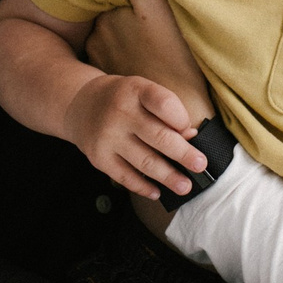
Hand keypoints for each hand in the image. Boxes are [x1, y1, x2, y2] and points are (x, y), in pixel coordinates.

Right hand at [64, 69, 208, 202]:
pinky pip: (125, 177)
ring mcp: (108, 136)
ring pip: (144, 161)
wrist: (82, 105)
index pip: (164, 103)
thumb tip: (191, 137)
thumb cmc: (125, 100)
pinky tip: (157, 192)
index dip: (181, 119)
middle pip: (158, 136)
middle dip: (183, 154)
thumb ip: (167, 111)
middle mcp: (120, 112)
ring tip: (185, 186)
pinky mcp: (99, 157)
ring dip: (168, 176)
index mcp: (136, 90)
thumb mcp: (143, 93)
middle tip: (201, 165)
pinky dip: (143, 187)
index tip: (192, 132)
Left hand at [82, 0, 215, 123]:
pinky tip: (151, 57)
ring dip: (126, 34)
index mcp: (104, 18)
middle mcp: (98, 42)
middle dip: (123, 10)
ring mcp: (107, 65)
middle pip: (109, 14)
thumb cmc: (176, 56)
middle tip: (152, 16)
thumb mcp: (153, 4)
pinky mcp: (120, 83)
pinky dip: (131, 56)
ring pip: (114, 38)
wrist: (184, 114)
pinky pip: (121, 60)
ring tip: (153, 38)